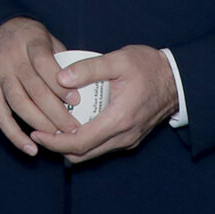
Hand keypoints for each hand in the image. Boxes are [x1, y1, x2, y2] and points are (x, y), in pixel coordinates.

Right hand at [0, 18, 79, 155]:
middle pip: (34, 89)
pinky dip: (14, 134)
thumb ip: (62, 59)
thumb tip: (85, 85)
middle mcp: (12, 59)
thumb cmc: (28, 37)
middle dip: (55, 112)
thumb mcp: (47, 37)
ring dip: (38, 123)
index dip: (60, 86)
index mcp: (30, 42)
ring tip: (56, 137)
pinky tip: (30, 148)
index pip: (45, 65)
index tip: (77, 102)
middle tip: (73, 128)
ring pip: (18, 103)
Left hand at [35, 46, 179, 163]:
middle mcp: (124, 136)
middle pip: (83, 154)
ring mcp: (128, 140)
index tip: (36, 133)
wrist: (178, 79)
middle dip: (57, 147)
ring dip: (70, 146)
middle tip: (38, 133)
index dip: (54, 141)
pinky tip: (73, 126)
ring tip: (51, 130)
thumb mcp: (118, 60)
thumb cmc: (149, 67)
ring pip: (92, 153)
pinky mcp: (130, 138)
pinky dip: (84, 142)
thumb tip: (60, 78)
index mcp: (119, 119)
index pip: (79, 141)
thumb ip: (89, 68)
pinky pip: (102, 147)